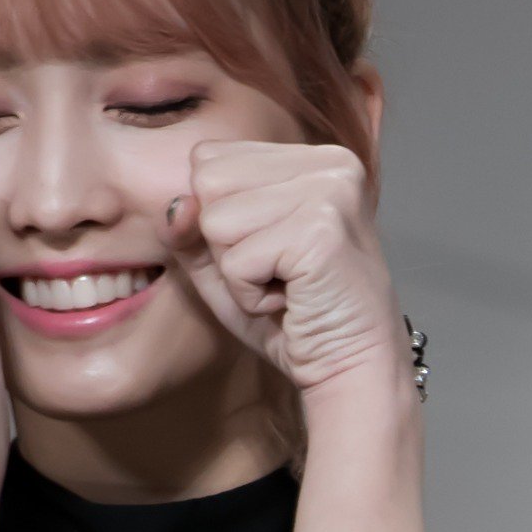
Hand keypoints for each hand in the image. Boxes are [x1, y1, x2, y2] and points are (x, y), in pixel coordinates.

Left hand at [168, 141, 402, 401]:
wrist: (355, 374)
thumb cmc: (294, 323)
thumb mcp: (227, 268)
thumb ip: (191, 231)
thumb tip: (176, 205)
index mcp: (310, 158)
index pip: (209, 158)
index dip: (220, 218)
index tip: (271, 254)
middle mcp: (327, 163)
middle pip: (208, 181)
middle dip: (226, 244)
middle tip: (278, 275)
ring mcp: (328, 192)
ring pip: (216, 220)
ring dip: (237, 273)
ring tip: (286, 289)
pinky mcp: (321, 231)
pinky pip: (236, 261)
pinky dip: (251, 297)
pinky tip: (292, 304)